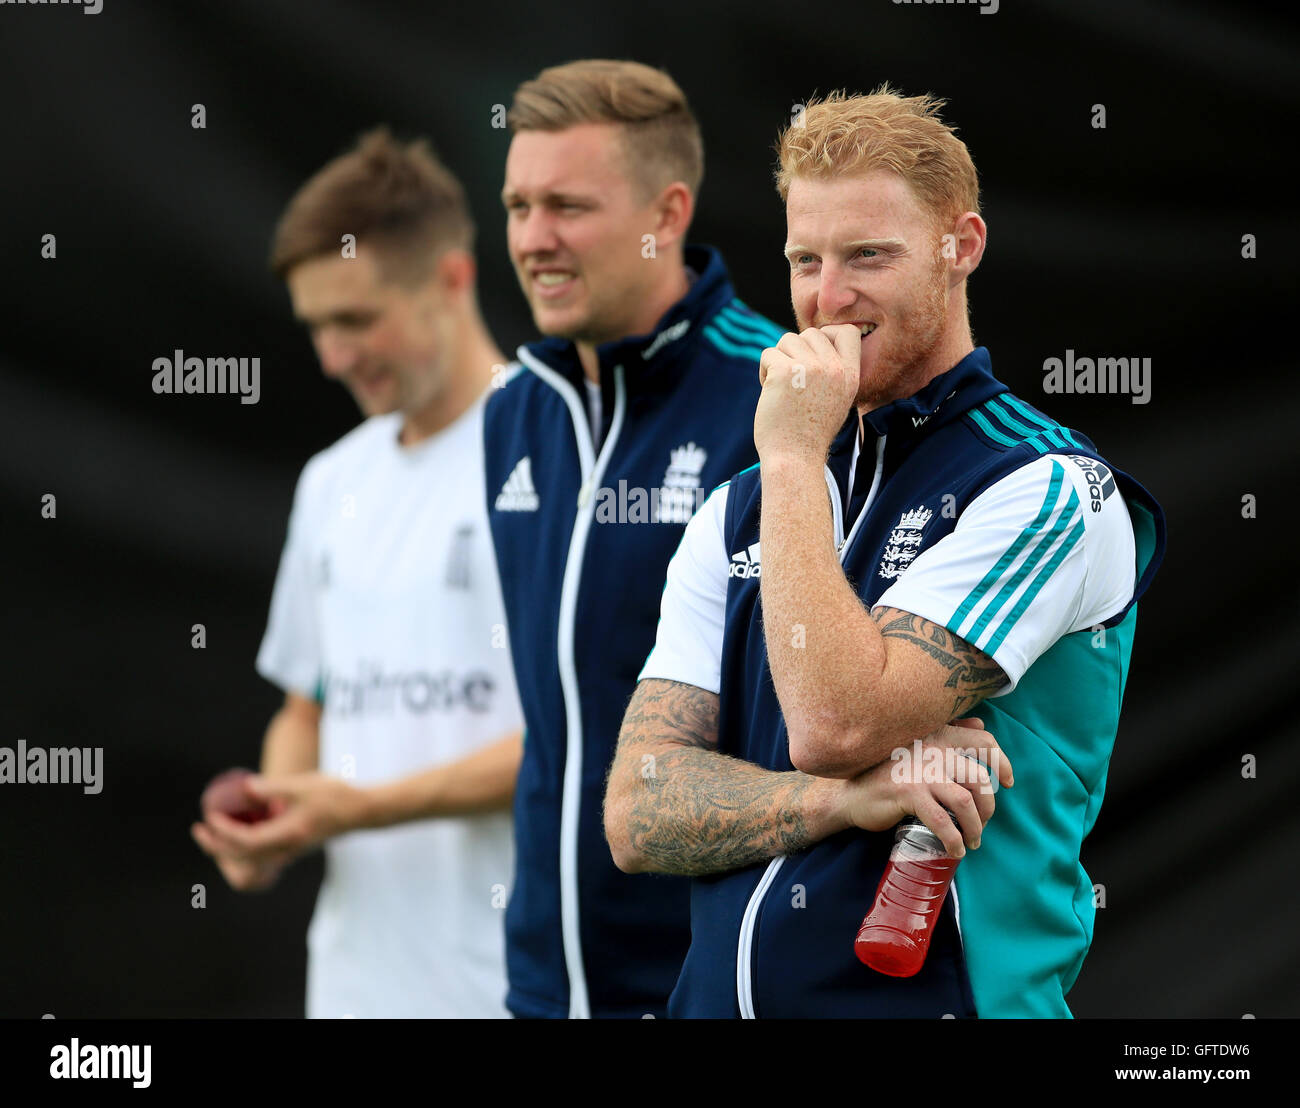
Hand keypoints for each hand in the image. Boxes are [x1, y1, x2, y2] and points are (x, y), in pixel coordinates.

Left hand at [190, 772, 371, 890]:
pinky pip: (260, 855)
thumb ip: (271, 788)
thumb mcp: (302, 785)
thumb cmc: (335, 795)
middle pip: (242, 857)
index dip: (223, 831)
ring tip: (213, 831)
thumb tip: (243, 788)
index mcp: (288, 834)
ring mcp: (290, 852)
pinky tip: (239, 830)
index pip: (245, 841)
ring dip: (227, 849)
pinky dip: (242, 846)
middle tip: (199, 829)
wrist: (360, 811)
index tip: (209, 815)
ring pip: (250, 860)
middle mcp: (287, 849)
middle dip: (216, 845)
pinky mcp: (293, 849)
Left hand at [754, 324, 861, 463]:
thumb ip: (831, 371)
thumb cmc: (810, 433)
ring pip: (787, 340)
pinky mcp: (785, 371)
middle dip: (796, 351)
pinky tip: (770, 392)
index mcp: (851, 375)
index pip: (848, 331)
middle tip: (791, 379)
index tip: (813, 355)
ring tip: (781, 387)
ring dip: (778, 360)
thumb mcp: (837, 399)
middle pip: (811, 333)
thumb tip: (812, 343)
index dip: (828, 335)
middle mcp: (834, 368)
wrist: (795, 458)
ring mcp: (810, 368)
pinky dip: (764, 371)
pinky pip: (768, 353)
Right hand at [837, 719, 1010, 857]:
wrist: (851, 792)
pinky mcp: (909, 793)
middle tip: (984, 822)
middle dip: (989, 806)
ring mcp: (921, 770)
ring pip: (966, 802)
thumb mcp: (918, 747)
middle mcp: (933, 748)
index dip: (1002, 762)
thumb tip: (979, 723)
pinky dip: (953, 839)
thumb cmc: (886, 771)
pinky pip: (942, 821)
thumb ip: (948, 733)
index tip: (1009, 782)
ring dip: (975, 827)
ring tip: (972, 841)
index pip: (984, 741)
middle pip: (980, 778)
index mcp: (938, 734)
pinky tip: (954, 850)